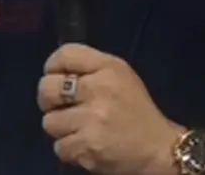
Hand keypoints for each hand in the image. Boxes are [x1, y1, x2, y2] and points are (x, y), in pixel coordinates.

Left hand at [38, 44, 181, 174]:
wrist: (157, 148)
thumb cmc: (136, 111)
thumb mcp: (122, 78)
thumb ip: (91, 71)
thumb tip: (54, 73)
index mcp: (110, 68)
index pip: (65, 55)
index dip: (53, 67)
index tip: (57, 78)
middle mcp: (99, 88)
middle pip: (46, 88)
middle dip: (49, 101)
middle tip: (65, 108)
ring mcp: (91, 119)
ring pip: (49, 121)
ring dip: (62, 129)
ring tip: (83, 130)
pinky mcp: (85, 146)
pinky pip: (58, 146)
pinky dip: (70, 149)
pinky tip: (88, 145)